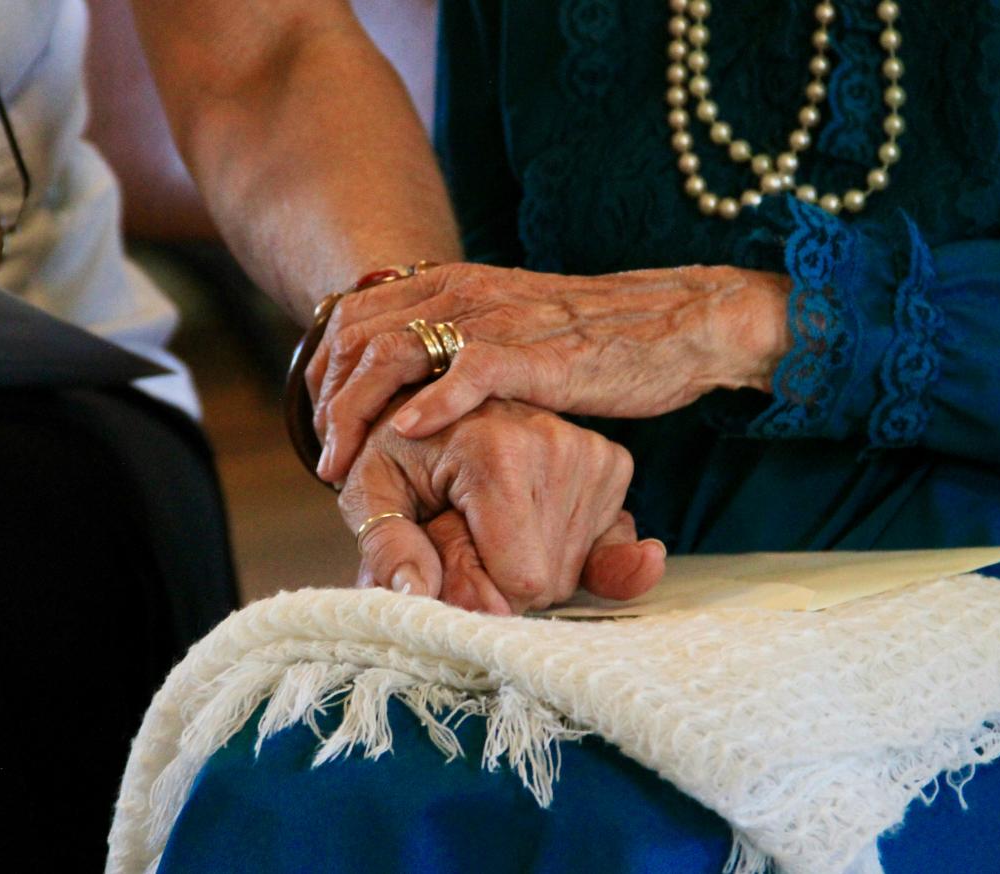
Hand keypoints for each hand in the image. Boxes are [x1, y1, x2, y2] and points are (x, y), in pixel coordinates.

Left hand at [311, 262, 791, 481]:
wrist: (680, 321)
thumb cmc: (600, 338)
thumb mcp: (515, 328)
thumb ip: (465, 343)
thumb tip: (419, 385)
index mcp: (454, 284)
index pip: (352, 316)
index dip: (322, 373)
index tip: (320, 425)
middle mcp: (463, 292)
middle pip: (355, 336)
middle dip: (326, 402)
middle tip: (324, 457)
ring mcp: (495, 319)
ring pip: (391, 353)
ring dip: (356, 412)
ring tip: (344, 464)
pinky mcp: (534, 353)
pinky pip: (464, 372)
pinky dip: (427, 404)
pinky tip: (405, 435)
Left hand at [338, 398, 664, 614]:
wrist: (437, 395)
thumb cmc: (398, 449)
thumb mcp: (369, 492)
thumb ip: (387, 545)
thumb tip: (416, 593)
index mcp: (497, 450)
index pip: (522, 579)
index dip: (481, 590)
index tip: (448, 553)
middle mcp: (557, 443)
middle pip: (548, 580)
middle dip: (502, 577)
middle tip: (465, 531)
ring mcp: (593, 451)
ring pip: (573, 569)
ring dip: (529, 561)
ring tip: (491, 518)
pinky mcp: (613, 462)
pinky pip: (602, 548)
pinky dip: (563, 548)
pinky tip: (529, 522)